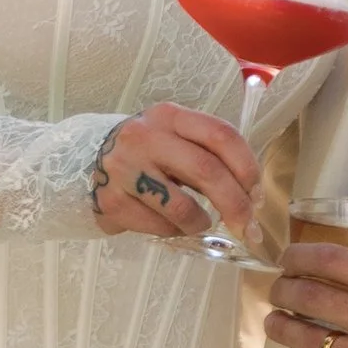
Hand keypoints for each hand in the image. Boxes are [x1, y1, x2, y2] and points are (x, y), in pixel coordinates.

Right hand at [90, 103, 257, 240]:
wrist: (91, 163)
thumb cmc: (149, 155)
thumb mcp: (175, 140)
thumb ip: (209, 155)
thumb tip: (249, 195)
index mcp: (170, 116)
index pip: (220, 135)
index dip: (247, 167)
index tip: (257, 194)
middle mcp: (145, 136)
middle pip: (206, 170)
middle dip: (235, 204)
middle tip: (248, 227)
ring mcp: (124, 168)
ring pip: (181, 206)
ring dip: (201, 223)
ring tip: (200, 223)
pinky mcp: (111, 200)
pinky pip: (158, 225)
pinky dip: (173, 231)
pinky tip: (169, 224)